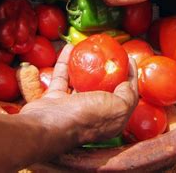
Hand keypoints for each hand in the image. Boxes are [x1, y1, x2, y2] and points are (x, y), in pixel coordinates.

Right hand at [20, 44, 138, 145]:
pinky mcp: (55, 100)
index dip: (130, 77)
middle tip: (109, 52)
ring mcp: (72, 107)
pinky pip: (62, 77)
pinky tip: (70, 48)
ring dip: (85, 65)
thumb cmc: (84, 117)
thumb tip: (128, 83)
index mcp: (110, 120)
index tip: (129, 59)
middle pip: (104, 88)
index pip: (126, 96)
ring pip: (81, 82)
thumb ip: (127, 95)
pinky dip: (65, 62)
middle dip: (107, 69)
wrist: (45, 126)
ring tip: (89, 48)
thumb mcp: (117, 107)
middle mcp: (92, 114)